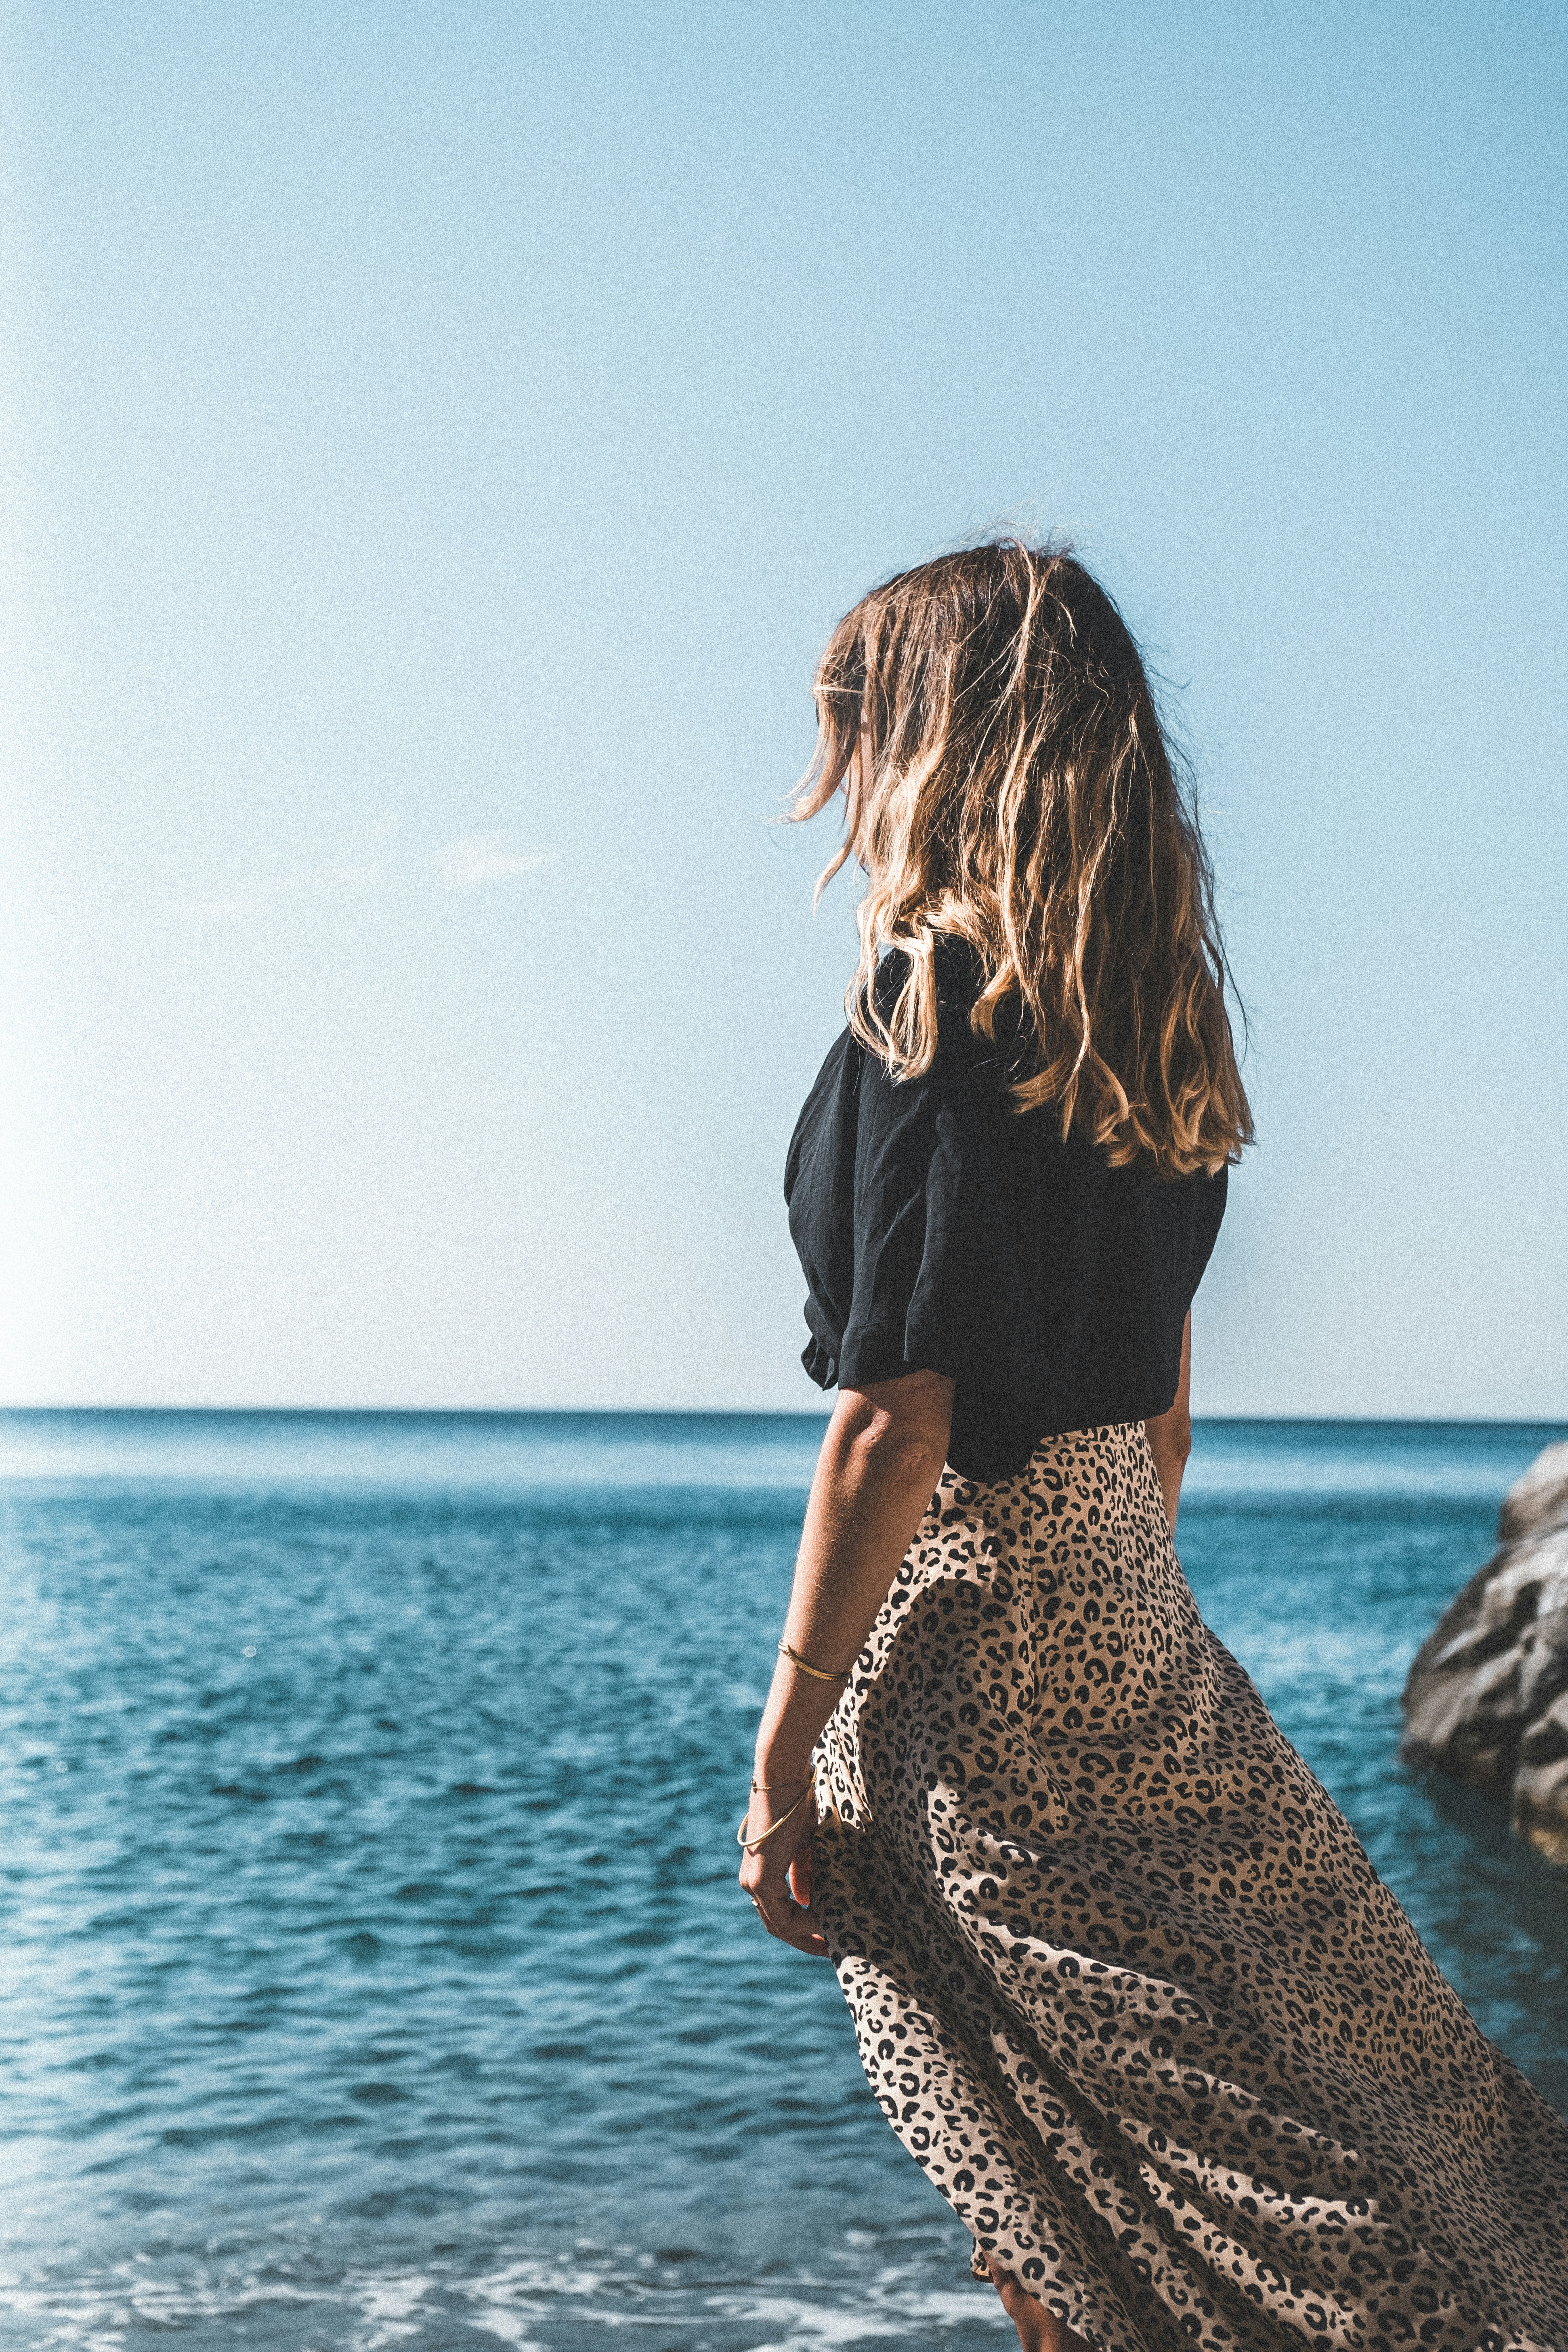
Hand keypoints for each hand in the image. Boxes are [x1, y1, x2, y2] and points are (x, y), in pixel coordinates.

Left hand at [737, 1779, 827, 1956]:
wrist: (782, 1780)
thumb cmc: (795, 1805)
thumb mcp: (803, 1847)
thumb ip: (803, 1875)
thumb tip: (806, 1902)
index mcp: (759, 1873)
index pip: (778, 1913)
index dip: (802, 1929)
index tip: (827, 1934)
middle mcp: (750, 1883)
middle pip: (777, 1925)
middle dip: (804, 1940)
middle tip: (831, 1949)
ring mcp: (753, 1883)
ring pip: (779, 1925)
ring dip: (807, 1933)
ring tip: (835, 1935)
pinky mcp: (761, 1881)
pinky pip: (783, 1916)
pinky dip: (805, 1922)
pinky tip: (826, 1919)